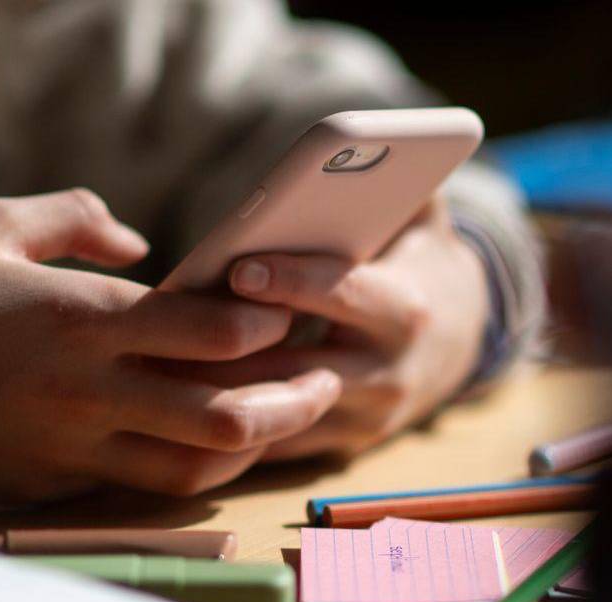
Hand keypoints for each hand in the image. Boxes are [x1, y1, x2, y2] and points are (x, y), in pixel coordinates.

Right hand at [0, 189, 340, 501]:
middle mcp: (87, 391)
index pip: (214, 333)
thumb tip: (144, 244)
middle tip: (323, 381)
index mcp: (81, 319)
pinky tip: (209, 448)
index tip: (289, 314)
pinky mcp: (49, 486)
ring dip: (253, 447)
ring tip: (279, 421)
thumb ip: (78, 220)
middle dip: (293, 400)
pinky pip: (142, 486)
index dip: (269, 328)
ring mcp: (69, 447)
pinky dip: (188, 470)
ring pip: (197, 467)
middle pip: (228, 415)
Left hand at [169, 202, 492, 458]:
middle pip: (296, 363)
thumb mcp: (425, 220)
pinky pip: (273, 446)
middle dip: (231, 348)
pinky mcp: (339, 447)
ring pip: (277, 413)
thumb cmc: (419, 264)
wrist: (460, 346)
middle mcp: (388, 373)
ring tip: (152, 365)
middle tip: (164, 329)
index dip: (293, 281)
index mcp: (407, 312)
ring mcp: (363, 419)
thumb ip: (401, 182)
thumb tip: (367, 142)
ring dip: (215, 391)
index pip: (345, 294)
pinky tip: (172, 402)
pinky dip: (225, 426)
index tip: (240, 268)